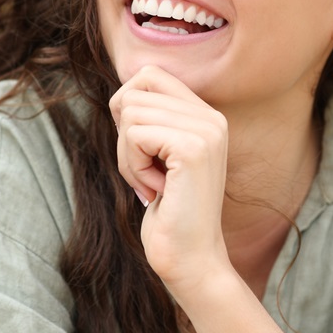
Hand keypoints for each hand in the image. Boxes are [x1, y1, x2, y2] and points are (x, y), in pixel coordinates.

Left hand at [110, 65, 231, 293]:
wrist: (190, 259)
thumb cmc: (167, 210)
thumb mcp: (157, 155)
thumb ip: (149, 119)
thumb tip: (121, 92)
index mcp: (206, 115)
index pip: (148, 73)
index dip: (127, 107)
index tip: (140, 147)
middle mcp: (211, 117)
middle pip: (133, 92)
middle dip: (123, 135)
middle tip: (146, 171)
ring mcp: (206, 130)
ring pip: (130, 113)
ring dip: (127, 155)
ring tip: (152, 183)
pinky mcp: (193, 148)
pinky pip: (134, 134)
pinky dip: (132, 165)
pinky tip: (156, 190)